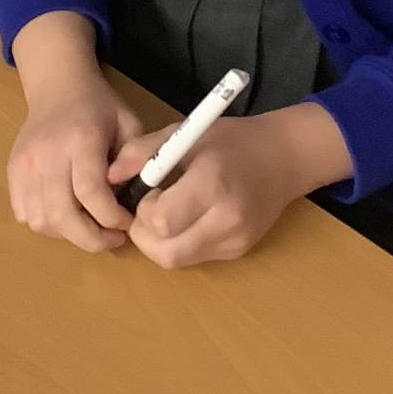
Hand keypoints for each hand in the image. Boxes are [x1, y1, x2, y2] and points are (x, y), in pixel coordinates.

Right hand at [7, 71, 143, 252]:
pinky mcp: (12, 171)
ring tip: (88, 224)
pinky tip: (65, 213)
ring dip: (68, 234)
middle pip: (61, 215)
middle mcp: (47, 153)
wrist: (57, 86)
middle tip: (111, 237)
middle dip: (90, 239)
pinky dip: (46, 224)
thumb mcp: (129, 124)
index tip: (127, 223)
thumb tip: (129, 201)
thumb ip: (134, 161)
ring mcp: (24, 164)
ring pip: (40, 221)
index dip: (111, 218)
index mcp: (80, 139)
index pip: (90, 192)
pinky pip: (24, 214)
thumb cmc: (98, 107)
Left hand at [108, 102, 350, 268]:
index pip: (161, 221)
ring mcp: (236, 240)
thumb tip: (108, 176)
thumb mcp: (184, 133)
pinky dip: (181, 242)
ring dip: (161, 242)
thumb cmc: (231, 140)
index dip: (144, 209)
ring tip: (169, 211)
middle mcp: (226, 219)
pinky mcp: (240, 251)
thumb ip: (142, 152)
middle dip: (145, 235)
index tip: (150, 189)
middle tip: (150, 208)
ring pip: (177, 260)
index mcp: (212, 183)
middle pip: (166, 253)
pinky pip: (196, 257)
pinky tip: (190, 217)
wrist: (284, 157)